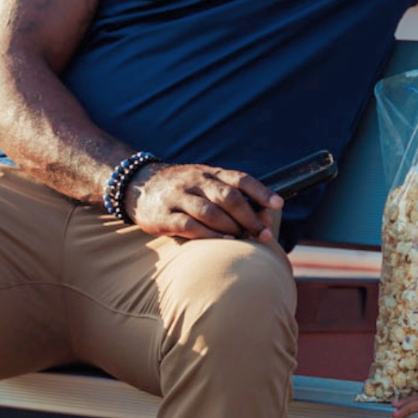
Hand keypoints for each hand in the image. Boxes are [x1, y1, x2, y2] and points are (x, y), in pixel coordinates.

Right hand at [124, 163, 282, 242]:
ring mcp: (179, 197)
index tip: (278, 205)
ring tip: (245, 240)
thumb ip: (232, 197)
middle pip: (228, 197)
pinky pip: (189, 226)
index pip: (240, 179)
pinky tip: (224, 244)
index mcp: (210, 173)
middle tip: (264, 234)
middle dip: (249, 216)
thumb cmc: (184, 190)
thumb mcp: (206, 184)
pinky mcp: (164, 216)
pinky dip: (209, 236)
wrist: (139, 185)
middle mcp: (196, 182)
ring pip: (210, 212)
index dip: (261, 191)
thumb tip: (266, 217)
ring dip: (231, 228)